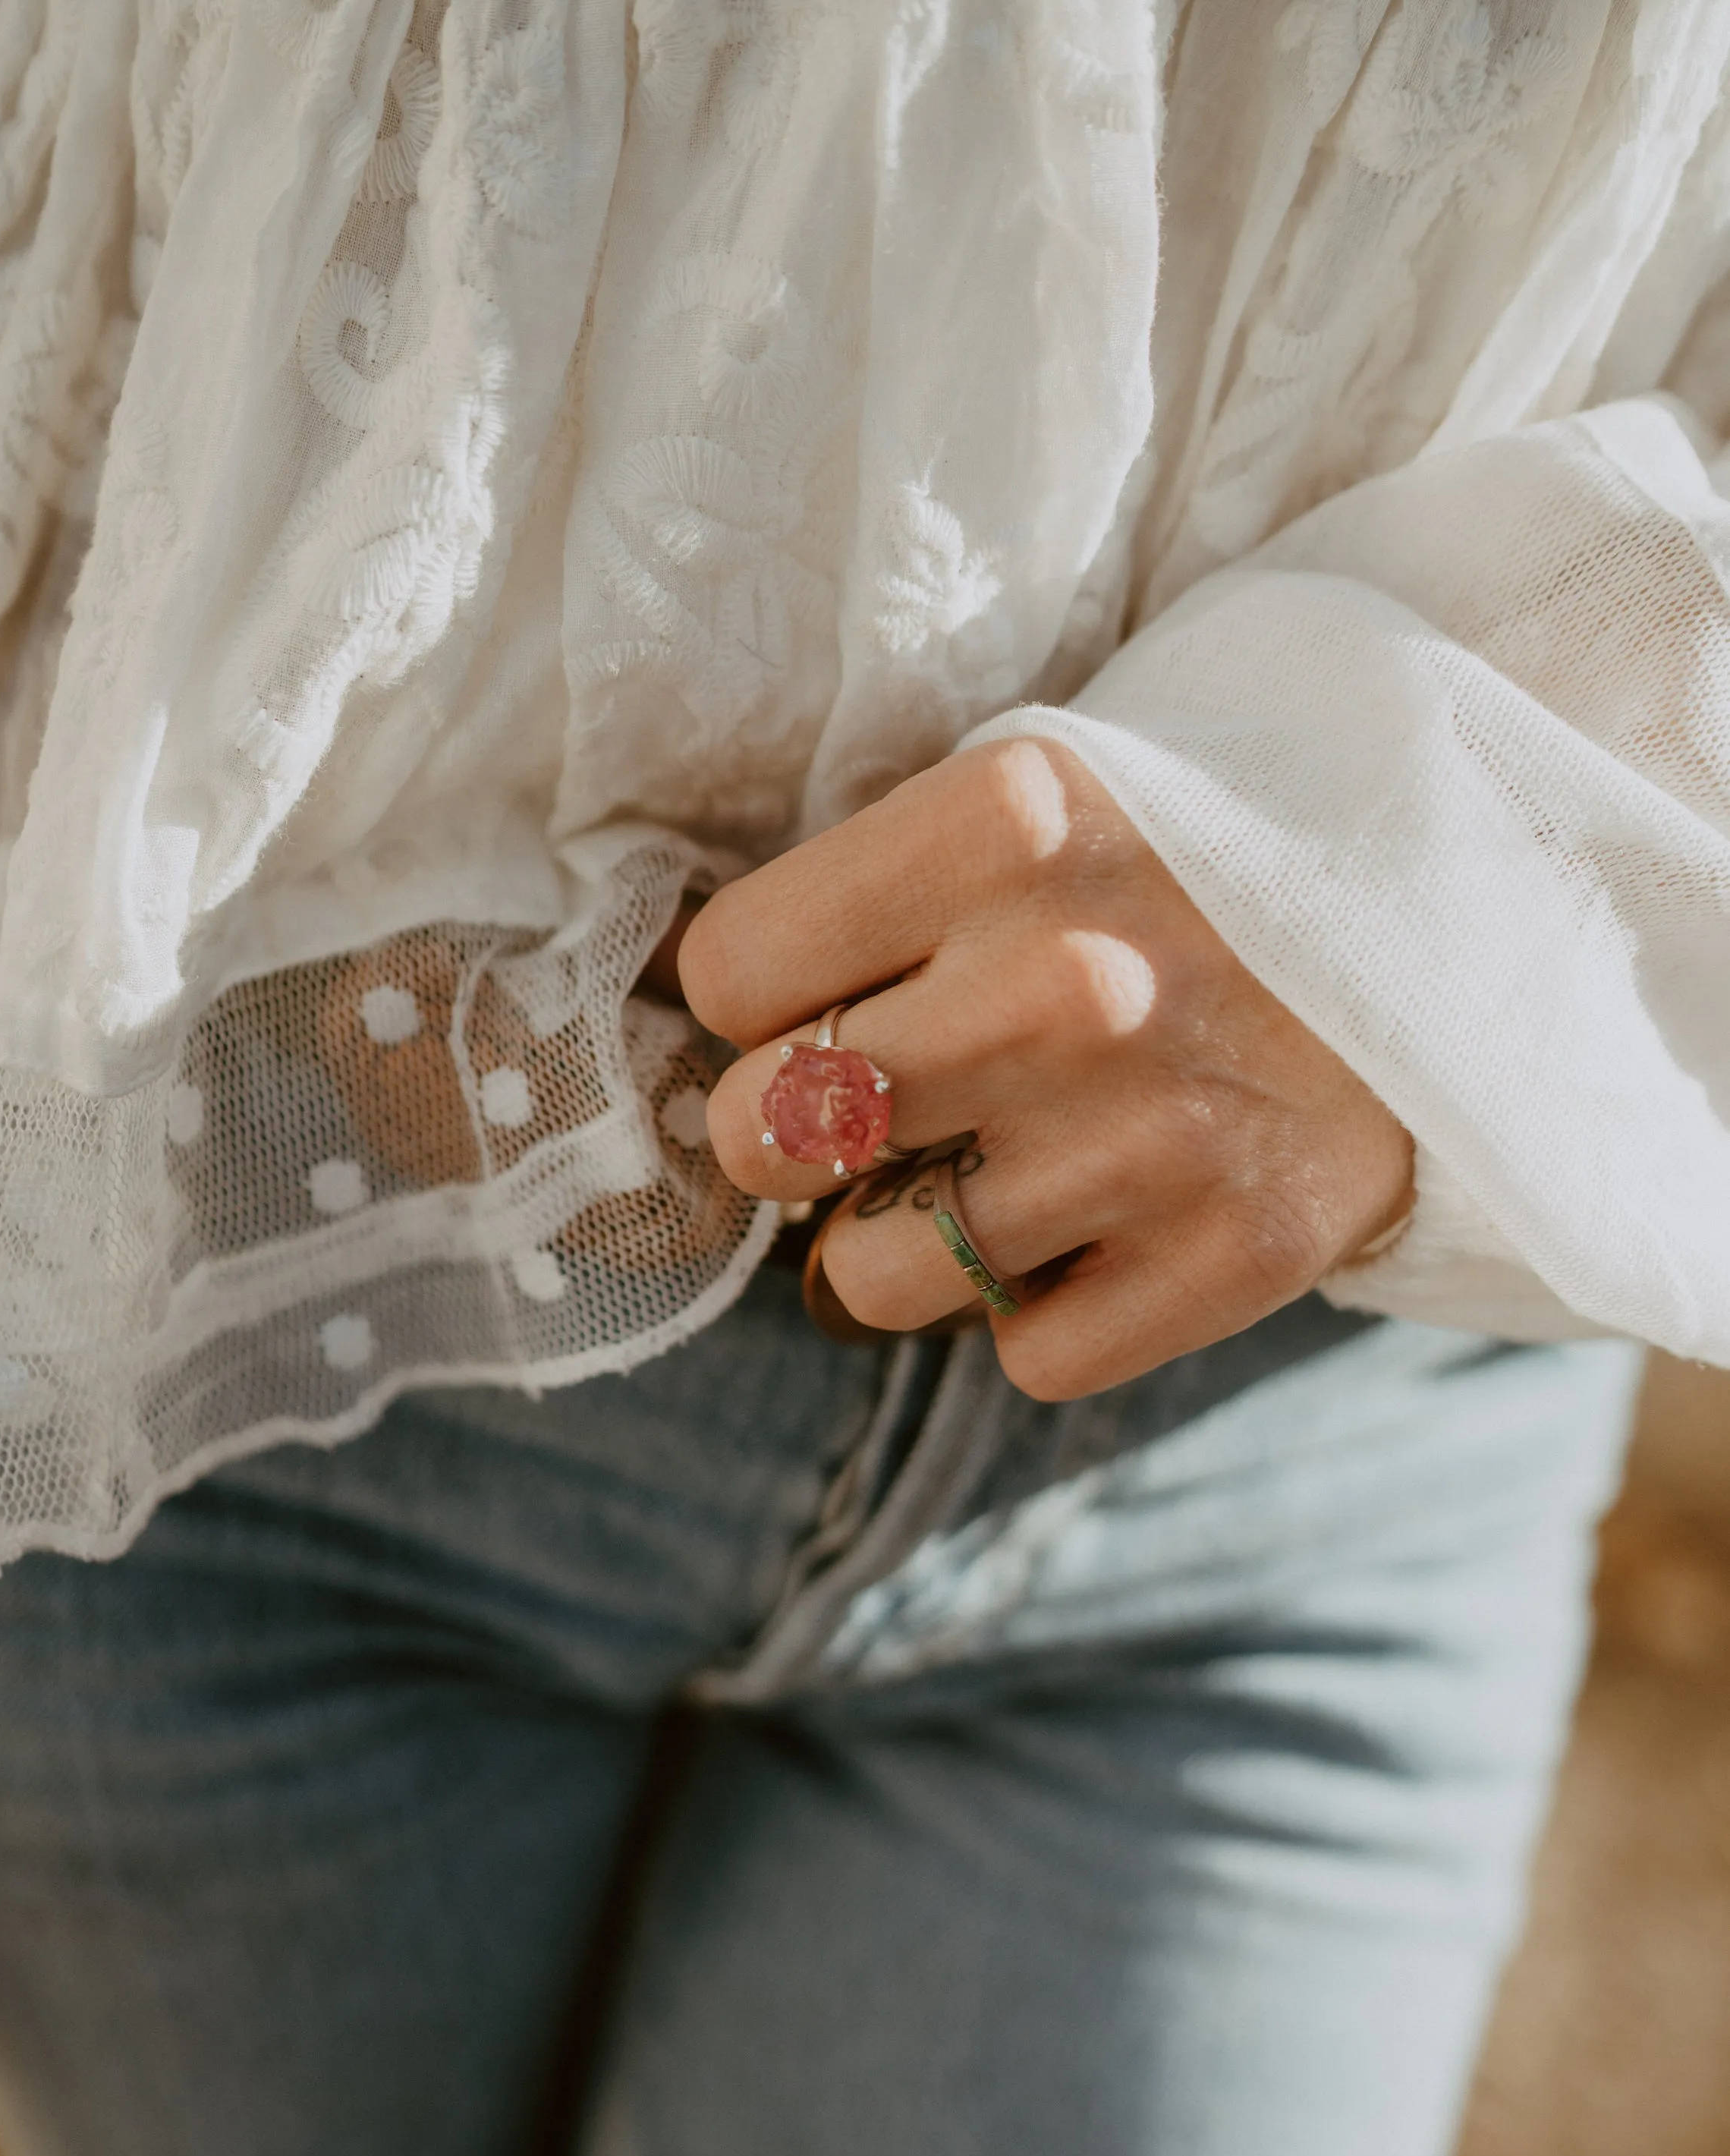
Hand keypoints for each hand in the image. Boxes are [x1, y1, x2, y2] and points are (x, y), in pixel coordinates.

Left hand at [678, 738, 1413, 1400]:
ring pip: (868, 1276)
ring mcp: (1157, 1131)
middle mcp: (1070, 977)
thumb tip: (695, 1039)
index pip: (730, 974)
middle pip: (762, 1130)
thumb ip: (874, 898)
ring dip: (893, 1247)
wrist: (1461, 921)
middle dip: (788, 1136)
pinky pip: (1020, 1351)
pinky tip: (1100, 1223)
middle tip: (860, 1114)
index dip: (755, 1005)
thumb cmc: (1188, 865)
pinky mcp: (1236, 1253)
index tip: (814, 1003)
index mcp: (1007, 820)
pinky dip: (1038, 1308)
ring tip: (975, 1177)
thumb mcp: (1037, 804)